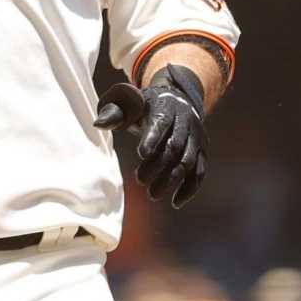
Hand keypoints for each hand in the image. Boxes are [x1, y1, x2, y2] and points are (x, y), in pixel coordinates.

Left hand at [94, 64, 207, 207]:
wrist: (177, 99)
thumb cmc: (146, 104)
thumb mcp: (131, 102)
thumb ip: (115, 112)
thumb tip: (98, 124)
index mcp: (166, 107)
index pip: (161, 123)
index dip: (152, 138)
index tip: (141, 154)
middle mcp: (186, 122)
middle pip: (175, 146)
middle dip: (158, 165)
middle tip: (140, 181)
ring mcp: (197, 138)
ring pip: (188, 161)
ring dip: (171, 180)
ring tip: (152, 194)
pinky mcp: (202, 152)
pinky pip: (199, 173)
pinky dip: (189, 189)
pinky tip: (175, 202)